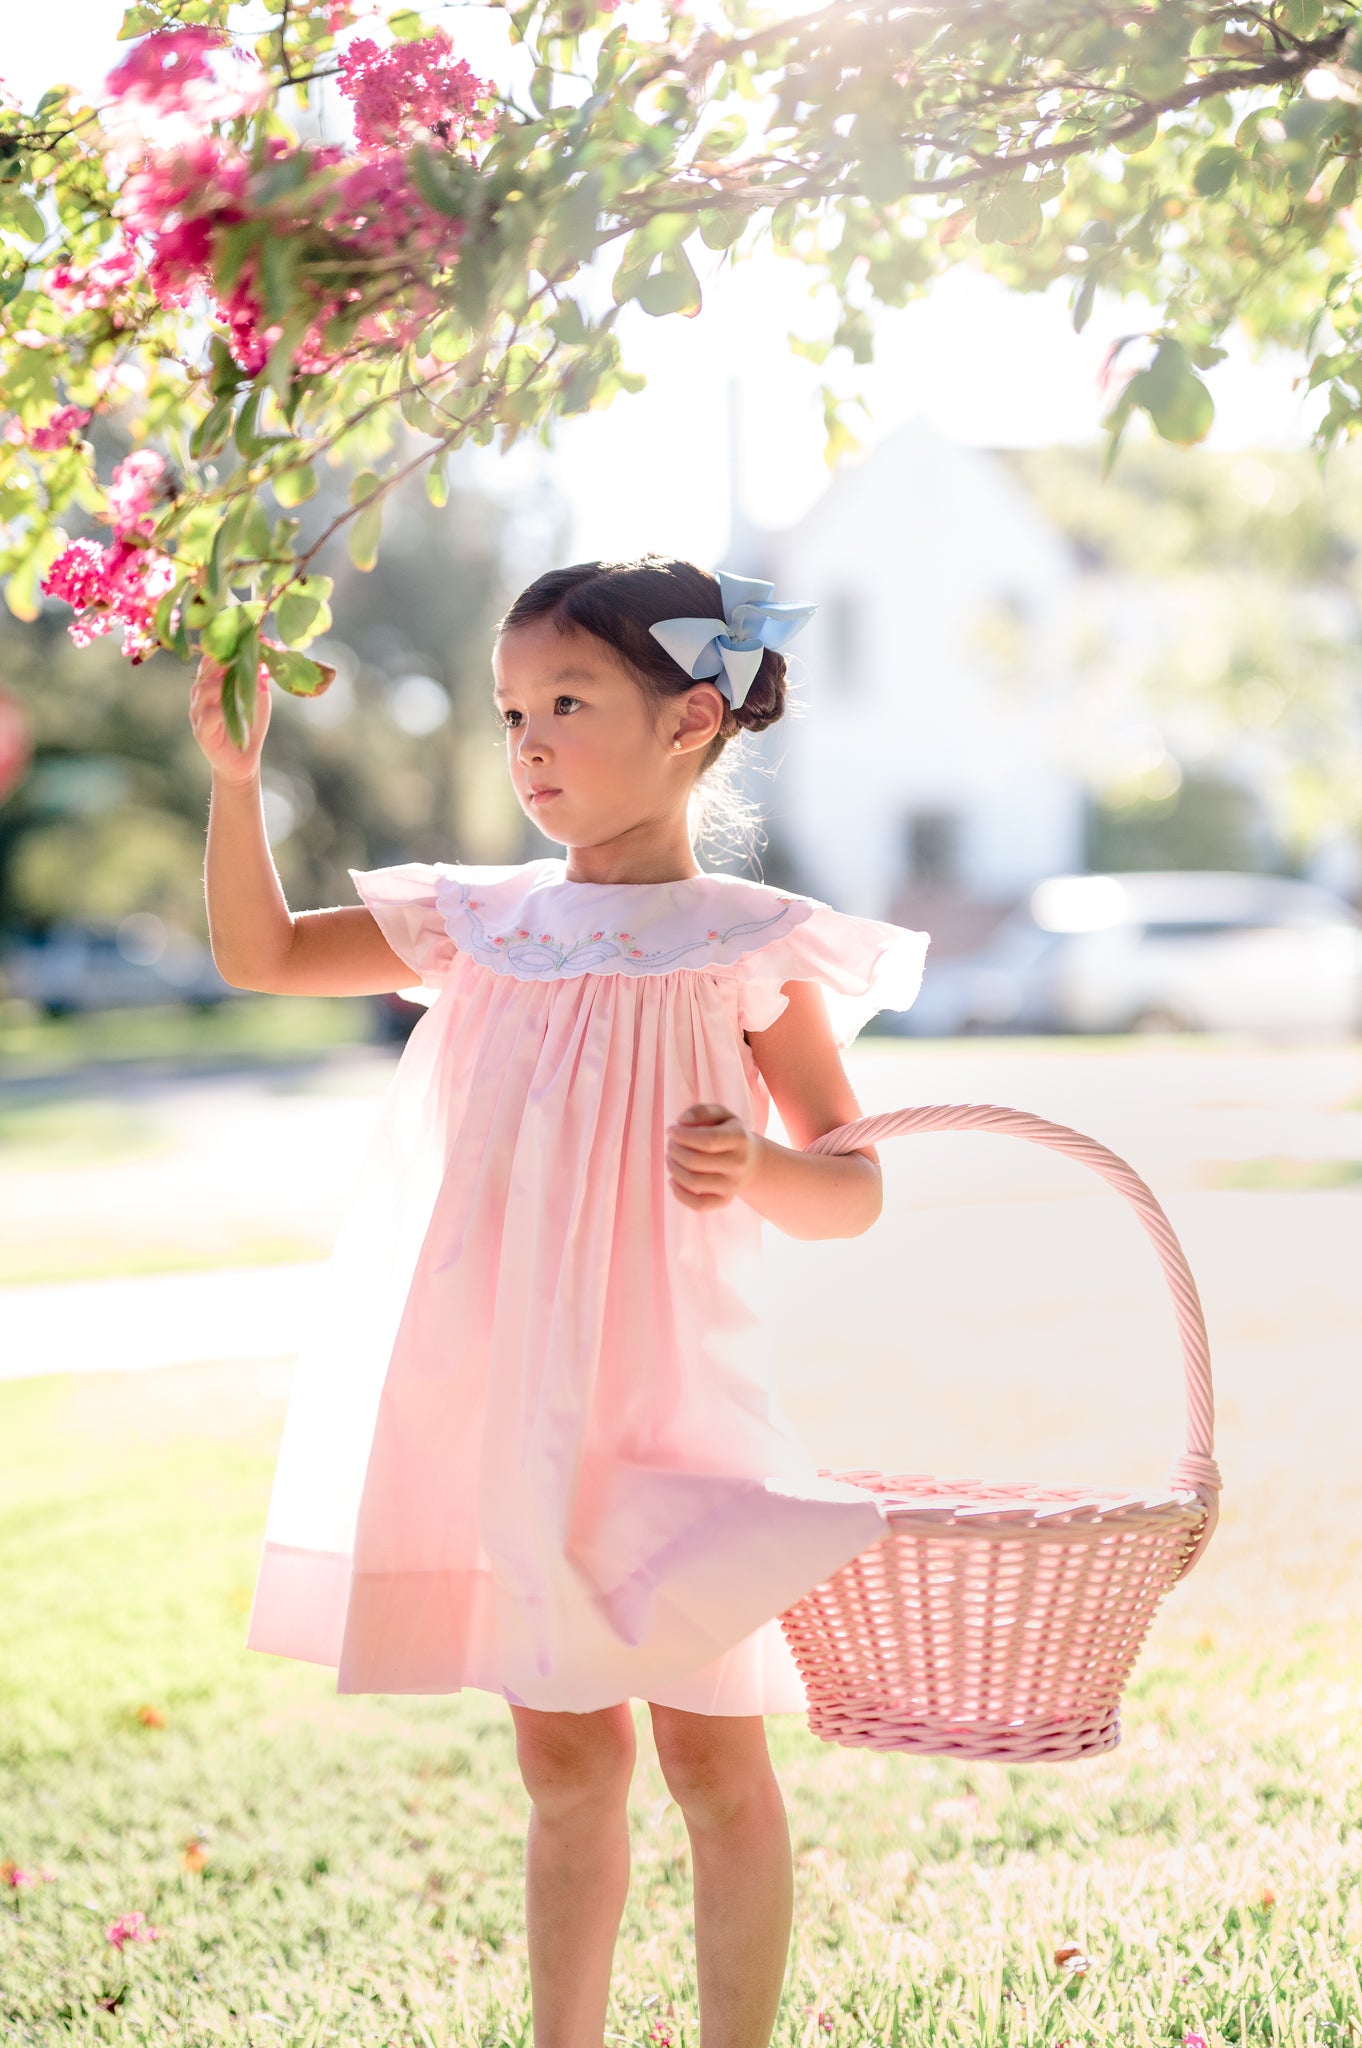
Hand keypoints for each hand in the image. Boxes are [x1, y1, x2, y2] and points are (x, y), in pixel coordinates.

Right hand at [189, 653, 270, 784]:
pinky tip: (236, 709)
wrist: (243, 759)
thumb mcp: (257, 696)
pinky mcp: (201, 731)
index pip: (211, 658)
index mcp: (210, 682)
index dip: (225, 649)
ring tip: (243, 682)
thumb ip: (258, 675)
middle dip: (224, 662)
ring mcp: (197, 712)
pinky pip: (208, 715)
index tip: (244, 640)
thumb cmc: (248, 723)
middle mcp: (199, 694)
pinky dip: (223, 709)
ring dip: (224, 684)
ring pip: (205, 689)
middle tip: (243, 656)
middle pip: (206, 670)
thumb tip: (267, 649)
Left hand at [665, 1101, 759, 1209]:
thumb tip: (681, 1122)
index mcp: (740, 1138)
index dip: (683, 1135)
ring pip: (693, 1183)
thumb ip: (700, 1111)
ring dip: (673, 1169)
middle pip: (696, 1162)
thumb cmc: (727, 1132)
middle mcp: (739, 1163)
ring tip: (670, 1158)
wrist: (750, 1160)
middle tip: (670, 1144)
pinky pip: (698, 1205)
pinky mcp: (725, 1201)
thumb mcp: (720, 1114)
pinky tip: (673, 1179)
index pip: (708, 1140)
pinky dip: (679, 1193)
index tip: (671, 1130)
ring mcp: (733, 1185)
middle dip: (674, 1151)